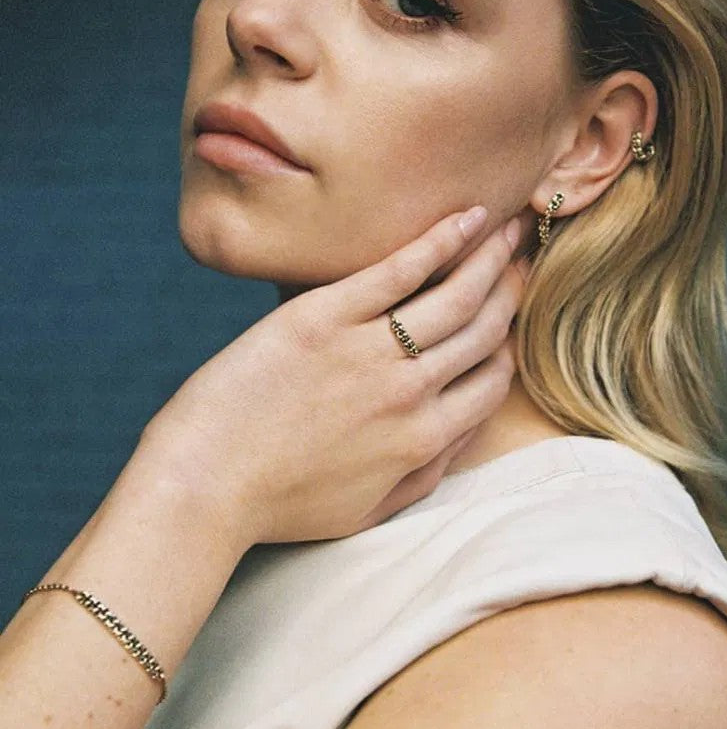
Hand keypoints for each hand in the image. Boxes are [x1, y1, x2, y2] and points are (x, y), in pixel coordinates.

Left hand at [133, 207, 530, 550]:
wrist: (203, 485)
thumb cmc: (281, 504)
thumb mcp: (368, 510)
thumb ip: (425, 475)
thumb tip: (462, 435)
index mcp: (425, 439)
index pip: (493, 380)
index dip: (507, 343)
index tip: (507, 317)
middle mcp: (411, 391)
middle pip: (484, 330)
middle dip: (512, 290)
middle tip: (521, 258)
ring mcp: (370, 351)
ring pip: (456, 295)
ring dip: (492, 256)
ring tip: (508, 227)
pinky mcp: (326, 317)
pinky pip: (400, 271)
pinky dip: (441, 241)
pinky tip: (467, 217)